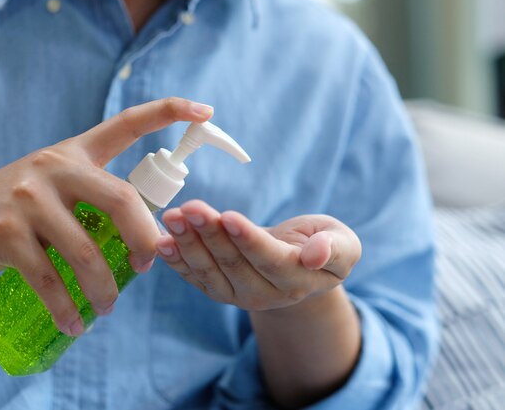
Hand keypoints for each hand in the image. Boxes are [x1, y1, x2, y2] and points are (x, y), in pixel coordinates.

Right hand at [0, 98, 212, 335]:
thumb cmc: (17, 207)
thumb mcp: (55, 187)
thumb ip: (94, 201)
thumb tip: (145, 244)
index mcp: (75, 152)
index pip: (126, 123)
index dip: (168, 112)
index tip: (206, 110)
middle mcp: (54, 166)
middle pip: (121, 200)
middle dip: (144, 240)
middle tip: (148, 267)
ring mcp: (28, 198)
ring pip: (86, 251)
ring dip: (104, 288)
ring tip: (108, 307)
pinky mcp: (6, 232)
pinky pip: (48, 279)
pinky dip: (66, 307)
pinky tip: (75, 323)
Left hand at [156, 200, 360, 310]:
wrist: (298, 265)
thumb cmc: (322, 244)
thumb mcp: (343, 243)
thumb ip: (336, 249)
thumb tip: (316, 256)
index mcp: (296, 280)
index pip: (269, 260)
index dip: (248, 240)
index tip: (228, 216)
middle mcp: (264, 294)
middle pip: (232, 264)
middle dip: (209, 235)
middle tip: (191, 208)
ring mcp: (237, 295)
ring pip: (208, 271)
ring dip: (188, 244)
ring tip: (172, 217)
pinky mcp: (217, 289)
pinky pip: (194, 277)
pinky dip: (176, 260)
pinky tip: (161, 242)